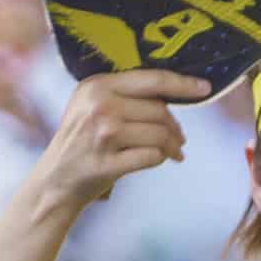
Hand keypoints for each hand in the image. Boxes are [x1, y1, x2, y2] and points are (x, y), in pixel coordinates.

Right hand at [32, 69, 208, 215]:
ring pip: (160, 134)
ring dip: (173, 146)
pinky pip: (152, 157)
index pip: (152, 80)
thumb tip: (175, 94)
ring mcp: (103, 135)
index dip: (183, 84)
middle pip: (160, 110)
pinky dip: (160, 159)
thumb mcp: (91, 105)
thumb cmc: (81, 140)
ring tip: (174, 152)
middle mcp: (99, 106)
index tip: (205, 88)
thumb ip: (125, 94)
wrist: (56, 180)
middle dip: (175, 127)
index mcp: (96, 85)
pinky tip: (158, 160)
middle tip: (180, 139)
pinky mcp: (107, 163)